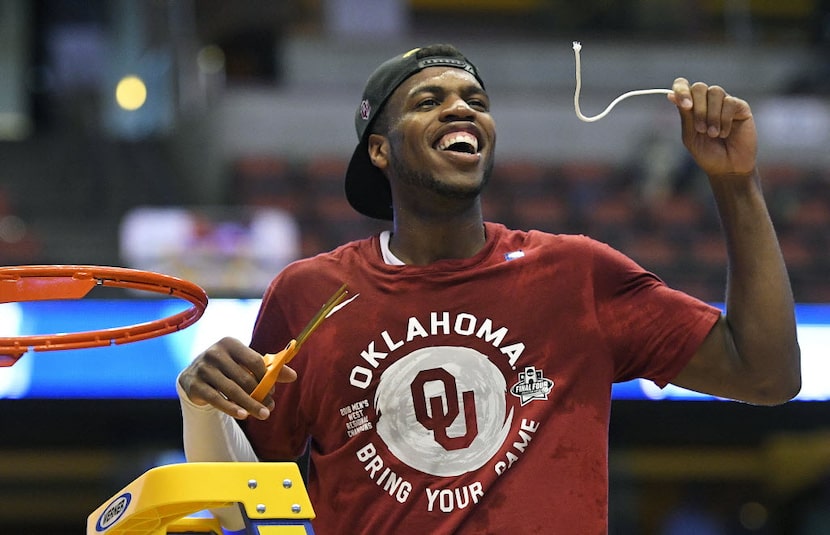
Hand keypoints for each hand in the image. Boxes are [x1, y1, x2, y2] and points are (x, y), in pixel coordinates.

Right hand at [178, 337, 296, 419]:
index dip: (266, 377)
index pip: (254, 360)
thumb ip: (268, 369)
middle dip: (260, 394)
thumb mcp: (245, 364)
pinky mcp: (194, 384)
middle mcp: (214, 353)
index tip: (273, 391)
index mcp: (230, 343)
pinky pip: (216, 399)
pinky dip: (231, 408)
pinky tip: (244, 416)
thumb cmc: (226, 368)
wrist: (194, 376)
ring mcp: (203, 369)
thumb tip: (293, 376)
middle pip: (244, 378)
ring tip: (263, 414)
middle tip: (271, 407)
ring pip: (232, 390)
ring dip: (250, 404)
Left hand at [668, 78, 756, 177]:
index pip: (683, 86)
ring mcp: (724, 103)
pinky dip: (724, 119)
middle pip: (699, 87)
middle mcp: (708, 101)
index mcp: (692, 106)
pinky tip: (724, 133)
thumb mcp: (690, 136)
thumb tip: (670, 95)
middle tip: (700, 129)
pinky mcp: (740, 107)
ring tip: (713, 134)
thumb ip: (685, 115)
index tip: (685, 105)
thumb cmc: (707, 154)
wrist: (727, 168)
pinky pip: (730, 102)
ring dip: (710, 115)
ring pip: (715, 92)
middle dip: (698, 108)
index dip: (681, 89)